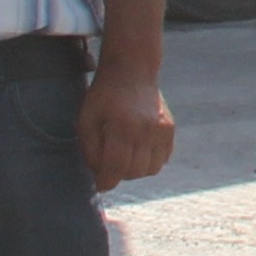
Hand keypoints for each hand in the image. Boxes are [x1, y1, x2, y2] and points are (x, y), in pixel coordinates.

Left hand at [79, 68, 177, 191]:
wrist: (131, 70)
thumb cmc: (103, 96)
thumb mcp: (86, 120)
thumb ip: (90, 150)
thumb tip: (99, 175)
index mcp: (121, 126)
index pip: (115, 168)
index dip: (105, 182)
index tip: (99, 185)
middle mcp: (145, 129)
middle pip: (134, 172)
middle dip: (119, 174)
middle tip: (109, 165)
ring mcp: (161, 129)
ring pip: (151, 169)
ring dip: (136, 170)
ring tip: (125, 157)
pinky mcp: (169, 129)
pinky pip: (163, 159)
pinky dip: (150, 162)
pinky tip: (138, 150)